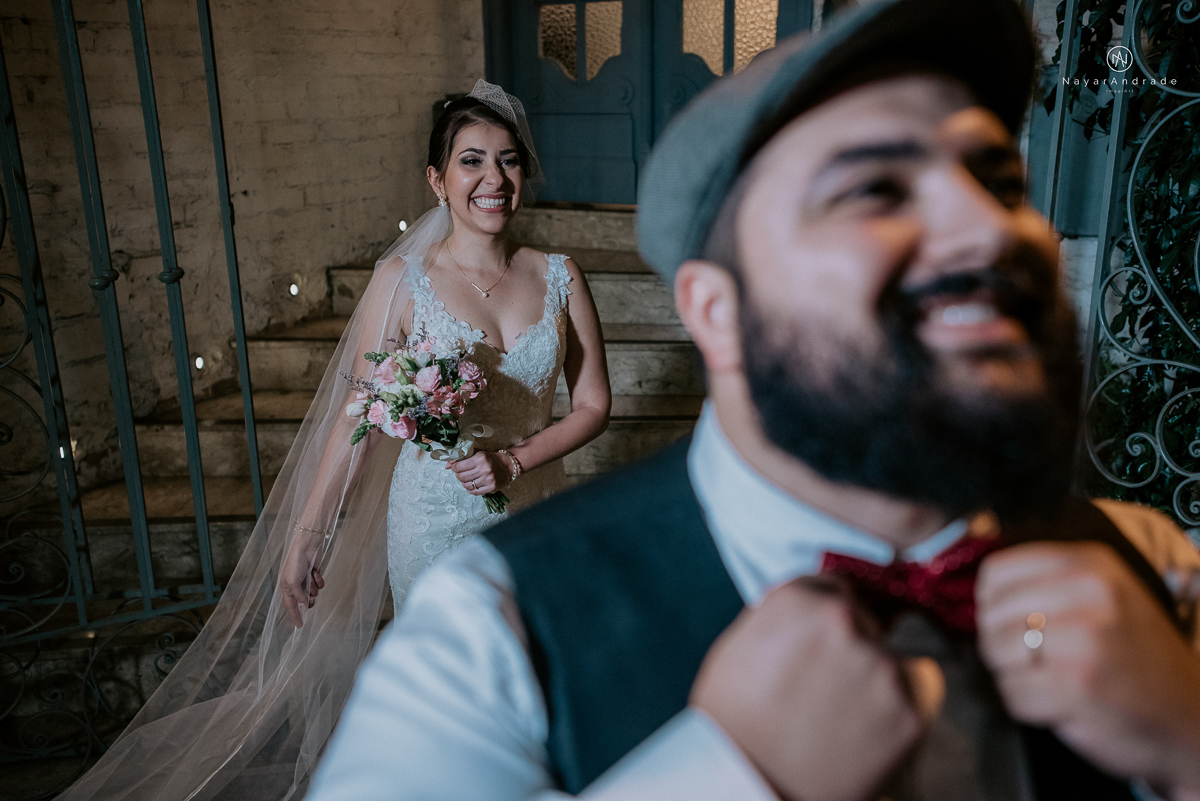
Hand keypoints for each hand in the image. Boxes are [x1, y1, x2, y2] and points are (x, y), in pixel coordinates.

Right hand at [279, 530, 325, 626]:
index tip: (300, 626)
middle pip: (304, 600)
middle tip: (312, 599)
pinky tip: (316, 573)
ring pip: (313, 592)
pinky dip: (319, 580)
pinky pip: (319, 584)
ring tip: (312, 579)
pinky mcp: (314, 574)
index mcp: (287, 587)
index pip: (291, 605)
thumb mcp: (293, 582)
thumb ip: (299, 595)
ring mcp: (306, 580)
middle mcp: (296, 585)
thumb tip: (304, 604)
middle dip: (309, 600)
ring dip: (314, 587)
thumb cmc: (296, 563)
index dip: (295, 615)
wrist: (307, 547)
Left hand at [448, 451, 507, 494]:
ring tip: (467, 480)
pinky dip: (470, 490)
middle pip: (461, 477)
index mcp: (480, 459)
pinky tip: (473, 485)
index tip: (455, 468)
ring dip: (464, 483)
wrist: (508, 465)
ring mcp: (488, 480)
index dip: (454, 468)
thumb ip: (463, 459)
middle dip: (458, 476)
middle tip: (461, 474)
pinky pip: (474, 492)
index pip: (459, 467)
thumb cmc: (491, 459)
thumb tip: (447, 465)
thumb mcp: (478, 455)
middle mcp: (484, 469)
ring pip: (467, 486)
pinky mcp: (491, 488)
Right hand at [690, 579, 923, 800]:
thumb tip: (809, 608)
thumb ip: (781, 616)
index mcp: (799, 598)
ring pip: (886, 663)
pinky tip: (854, 736)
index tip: (822, 639)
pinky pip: (906, 702)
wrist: (751, 786)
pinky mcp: (910, 711)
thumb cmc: (732, 722)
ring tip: (836, 716)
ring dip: (870, 681)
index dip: (825, 616)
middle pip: (864, 621)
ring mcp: (882, 666)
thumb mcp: (738, 646)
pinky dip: (887, 717)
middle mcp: (846, 621)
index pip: (832, 586)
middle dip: (851, 645)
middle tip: (825, 685)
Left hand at [977, 542, 1199, 796]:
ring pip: (995, 653)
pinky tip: (1059, 702)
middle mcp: (1089, 594)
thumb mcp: (1105, 596)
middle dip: (1001, 644)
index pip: (996, 571)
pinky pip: (1012, 693)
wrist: (1190, 719)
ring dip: (1013, 675)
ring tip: (1050, 678)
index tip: (1012, 620)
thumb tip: (978, 575)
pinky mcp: (1076, 687)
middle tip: (1037, 659)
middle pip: (990, 614)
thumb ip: (1047, 579)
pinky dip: (1027, 705)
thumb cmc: (1135, 657)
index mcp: (1090, 564)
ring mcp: (1083, 641)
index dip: (992, 602)